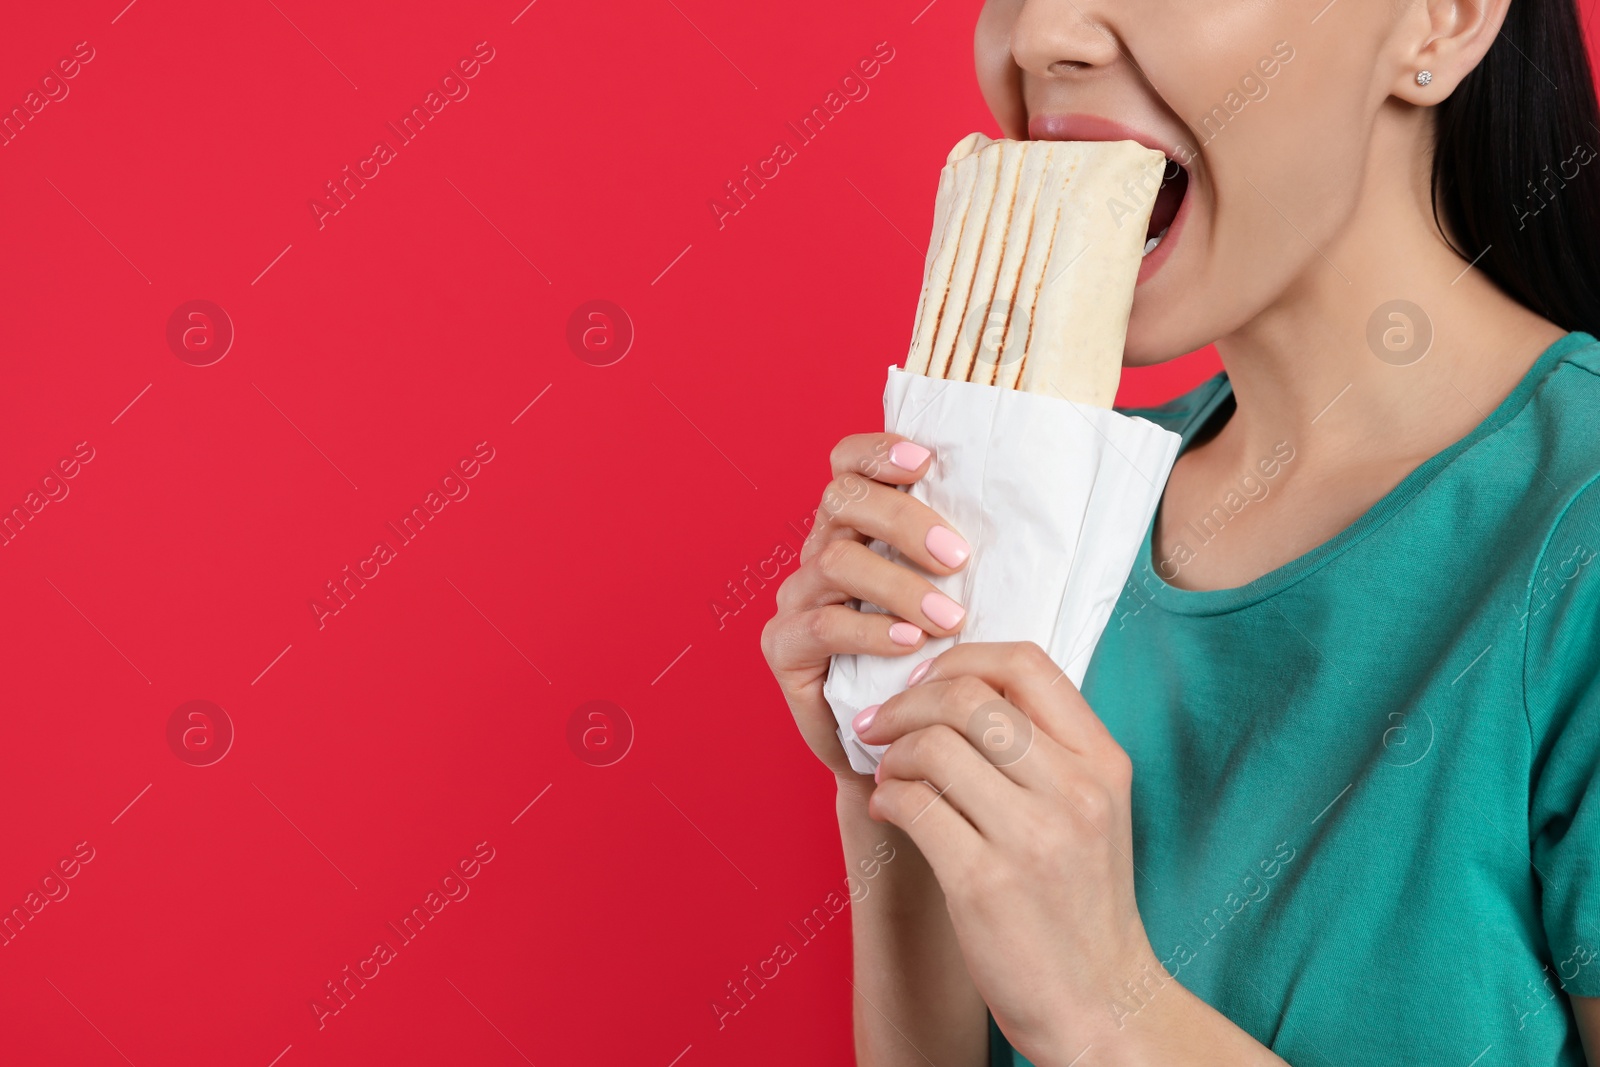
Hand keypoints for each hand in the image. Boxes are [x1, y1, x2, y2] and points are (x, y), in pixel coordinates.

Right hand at [760, 432, 973, 786]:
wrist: (897, 750)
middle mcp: (820, 551)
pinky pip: (821, 627)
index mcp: (856, 526)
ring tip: (949, 617)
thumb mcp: (955, 599)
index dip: (879, 451)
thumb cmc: (935, 665)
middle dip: (903, 521)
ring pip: (836, 561)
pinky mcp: (783, 648)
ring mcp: (797, 598)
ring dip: (898, 584)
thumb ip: (965, 559)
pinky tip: (909, 643)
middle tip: (957, 557)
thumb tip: (1033, 517)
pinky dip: (870, 631)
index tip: (925, 462)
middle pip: (842, 501)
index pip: (848, 463)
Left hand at [855, 640, 1161, 1064]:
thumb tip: (959, 686)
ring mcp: (1032, 836)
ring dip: (893, 752)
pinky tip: (892, 810)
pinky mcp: (984, 881)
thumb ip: (1045, 746)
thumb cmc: (1082, 900)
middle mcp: (1074, 790)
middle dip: (907, 702)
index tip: (926, 683)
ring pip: (933, 745)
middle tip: (880, 724)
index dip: (961, 659)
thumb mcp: (1091, 807)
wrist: (1099, 1002)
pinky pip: (913, 804)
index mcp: (1102, 761)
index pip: (1025, 662)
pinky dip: (888, 797)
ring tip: (890, 773)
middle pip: (968, 696)